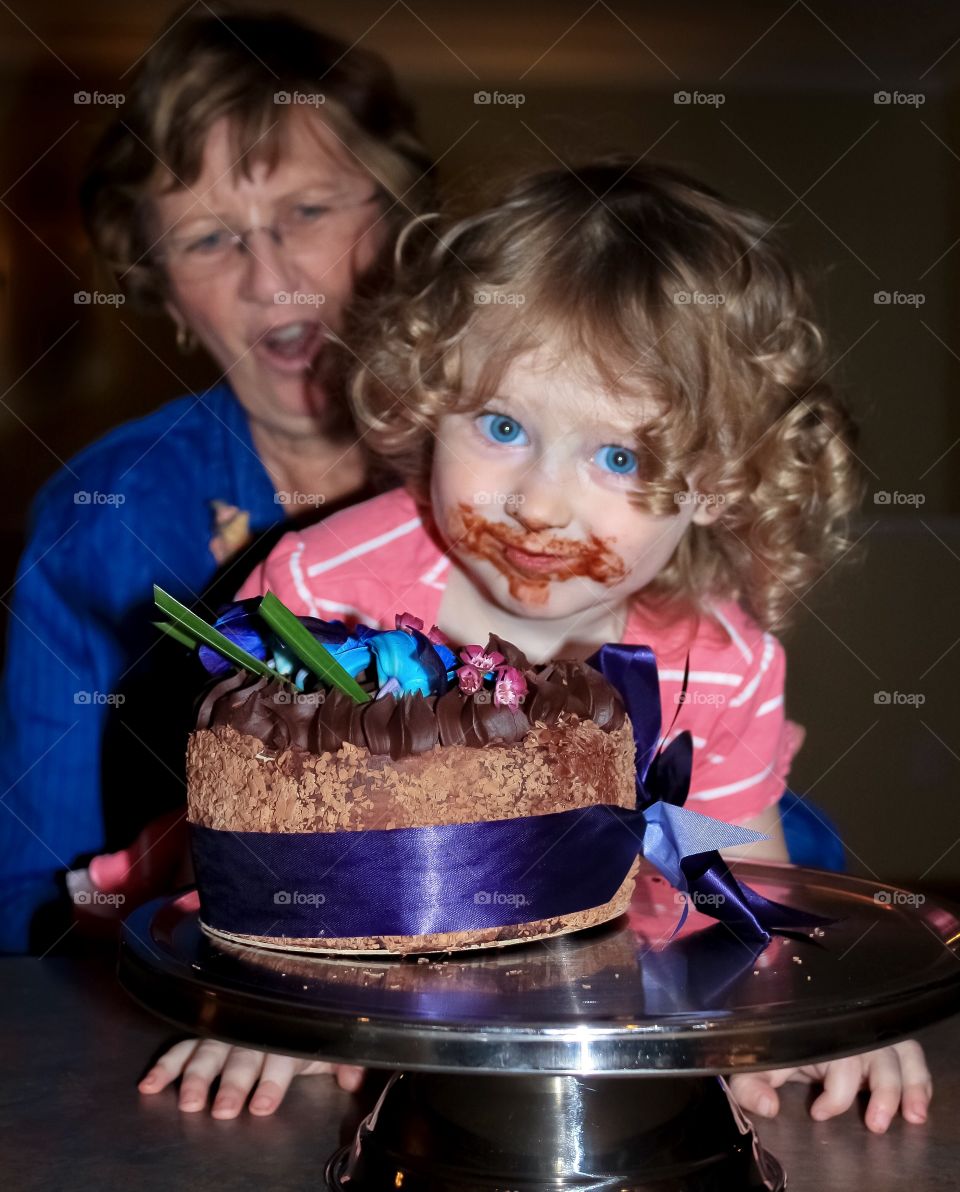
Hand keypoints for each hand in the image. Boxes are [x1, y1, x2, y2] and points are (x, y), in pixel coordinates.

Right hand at [138, 1038, 365, 1118]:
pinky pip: (182, 1046)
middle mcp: (254, 1031)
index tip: (262, 1106)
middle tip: (223, 1109)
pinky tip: (148, 1085)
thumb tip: (353, 1077)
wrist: (287, 990)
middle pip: (241, 1057)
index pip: (280, 1057)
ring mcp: (227, 1031)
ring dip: (195, 1076)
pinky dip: (165, 1065)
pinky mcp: (203, 1033)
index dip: (272, 1082)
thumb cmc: (305, 1027)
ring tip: (188, 1101)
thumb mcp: (327, 1042)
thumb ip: (341, 1061)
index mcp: (288, 1034)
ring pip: (209, 1050)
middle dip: (232, 1083)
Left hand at [729, 1039, 930, 1133]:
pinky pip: (912, 1056)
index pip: (840, 1067)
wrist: (781, 1027)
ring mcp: (870, 1037)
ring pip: (902, 1055)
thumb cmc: (773, 1047)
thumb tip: (768, 1107)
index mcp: (819, 1036)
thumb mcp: (756, 1063)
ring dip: (911, 1085)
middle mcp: (850, 1033)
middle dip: (884, 1093)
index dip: (835, 1096)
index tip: (818, 1113)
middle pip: (878, 1058)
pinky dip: (920, 1079)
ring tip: (914, 1116)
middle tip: (876, 1124)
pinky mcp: (885, 1045)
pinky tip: (919, 1105)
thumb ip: (751, 1085)